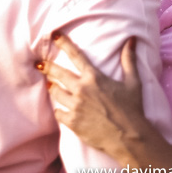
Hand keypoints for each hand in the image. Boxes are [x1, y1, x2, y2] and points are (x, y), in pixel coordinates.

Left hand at [36, 32, 145, 156]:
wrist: (128, 137)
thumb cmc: (132, 108)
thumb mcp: (133, 82)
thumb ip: (129, 60)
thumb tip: (132, 39)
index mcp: (94, 77)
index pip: (75, 55)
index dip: (64, 43)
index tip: (54, 36)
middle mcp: (82, 89)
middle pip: (58, 73)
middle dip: (46, 66)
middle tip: (39, 63)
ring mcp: (75, 106)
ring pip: (55, 92)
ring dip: (51, 87)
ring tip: (49, 85)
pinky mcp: (72, 122)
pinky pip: (58, 113)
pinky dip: (58, 110)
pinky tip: (59, 108)